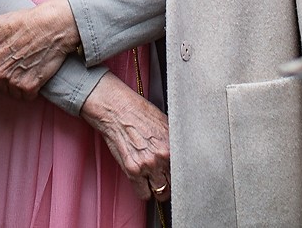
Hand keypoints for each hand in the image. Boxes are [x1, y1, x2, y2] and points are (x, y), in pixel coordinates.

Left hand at [0, 0, 81, 98]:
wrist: (51, 27)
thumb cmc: (24, 22)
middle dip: (2, 77)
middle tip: (14, 62)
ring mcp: (13, 81)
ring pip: (10, 91)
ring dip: (17, 83)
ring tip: (26, 65)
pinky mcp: (29, 87)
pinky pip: (25, 97)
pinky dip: (30, 89)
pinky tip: (33, 73)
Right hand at [80, 74, 170, 204]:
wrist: (116, 108)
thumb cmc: (137, 111)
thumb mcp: (164, 122)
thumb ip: (173, 141)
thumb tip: (180, 153)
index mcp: (172, 144)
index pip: (185, 170)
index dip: (181, 173)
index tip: (179, 175)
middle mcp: (162, 156)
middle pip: (175, 184)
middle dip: (171, 182)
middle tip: (167, 178)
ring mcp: (147, 165)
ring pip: (161, 192)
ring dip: (158, 188)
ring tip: (155, 181)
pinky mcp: (132, 170)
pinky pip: (143, 194)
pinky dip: (144, 191)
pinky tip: (144, 183)